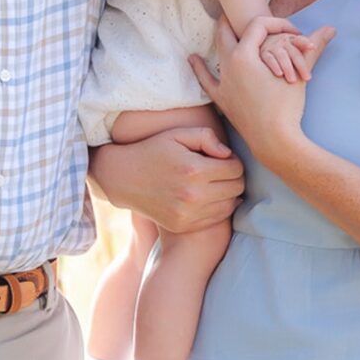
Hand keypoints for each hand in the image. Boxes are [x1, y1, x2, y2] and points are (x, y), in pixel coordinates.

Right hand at [88, 121, 244, 235]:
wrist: (123, 178)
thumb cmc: (153, 151)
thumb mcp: (176, 135)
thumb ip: (206, 137)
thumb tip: (228, 154)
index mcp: (194, 170)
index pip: (236, 169)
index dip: (234, 161)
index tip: (223, 158)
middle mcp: (192, 195)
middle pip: (236, 188)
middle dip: (234, 177)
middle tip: (221, 170)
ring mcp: (187, 214)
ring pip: (230, 205)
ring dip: (228, 193)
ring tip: (215, 183)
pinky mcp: (183, 225)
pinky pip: (216, 219)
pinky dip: (218, 208)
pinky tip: (208, 197)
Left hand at [191, 14, 333, 167]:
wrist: (274, 139)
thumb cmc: (287, 106)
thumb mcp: (300, 72)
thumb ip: (313, 47)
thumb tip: (331, 29)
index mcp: (245, 55)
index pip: (257, 25)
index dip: (275, 22)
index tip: (290, 30)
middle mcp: (229, 64)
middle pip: (227, 31)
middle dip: (235, 19)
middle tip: (240, 10)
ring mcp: (223, 82)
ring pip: (216, 52)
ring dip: (221, 38)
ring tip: (222, 26)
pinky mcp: (222, 99)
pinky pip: (206, 81)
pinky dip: (199, 68)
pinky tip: (193, 59)